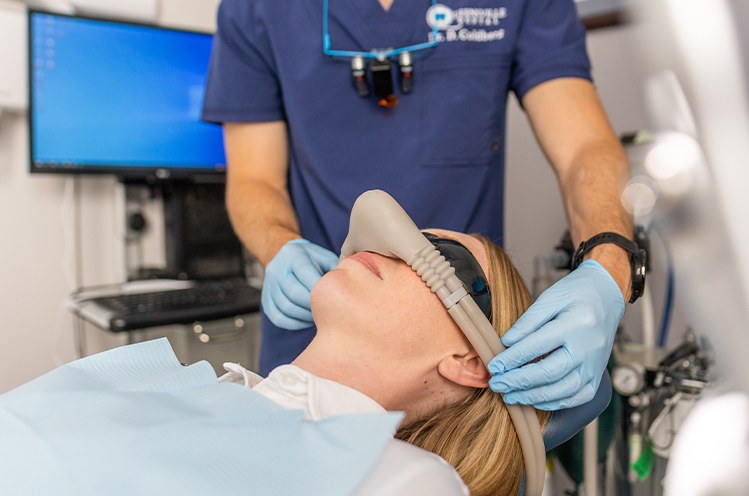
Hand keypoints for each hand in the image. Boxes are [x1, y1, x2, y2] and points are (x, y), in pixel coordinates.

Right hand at [261, 239, 338, 329]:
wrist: (286, 257)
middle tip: (326, 311)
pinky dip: (294, 323)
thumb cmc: (312, 259)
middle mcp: (277, 268)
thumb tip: (347, 287)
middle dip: (313, 306)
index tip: (333, 298)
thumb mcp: (324, 257)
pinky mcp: (266, 300)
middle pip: (294, 293)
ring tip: (318, 317)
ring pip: (285, 307)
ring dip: (304, 316)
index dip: (320, 290)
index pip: (306, 275)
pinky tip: (306, 321)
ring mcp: (268, 285)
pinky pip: (278, 317)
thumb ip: (334, 270)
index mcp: (293, 255)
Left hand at [488, 260, 624, 409]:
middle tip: (496, 385)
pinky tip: (534, 400)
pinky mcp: (598, 376)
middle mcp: (589, 348)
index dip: (512, 359)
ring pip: (563, 390)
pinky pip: (577, 397)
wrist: (608, 295)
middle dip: (519, 381)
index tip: (494, 367)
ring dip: (533, 397)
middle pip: (550, 372)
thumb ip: (527, 322)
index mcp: (576, 324)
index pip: (537, 346)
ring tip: (510, 396)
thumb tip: (506, 344)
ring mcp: (595, 365)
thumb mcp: (549, 298)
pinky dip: (554, 403)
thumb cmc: (575, 293)